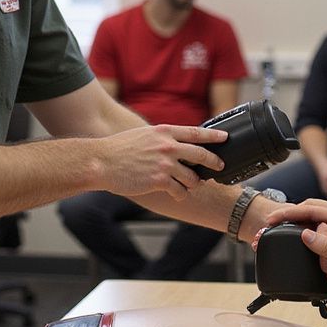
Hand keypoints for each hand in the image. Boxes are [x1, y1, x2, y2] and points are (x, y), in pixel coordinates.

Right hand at [96, 124, 226, 200]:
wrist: (101, 162)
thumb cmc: (119, 148)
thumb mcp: (144, 134)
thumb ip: (162, 137)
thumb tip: (176, 143)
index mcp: (164, 132)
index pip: (196, 132)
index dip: (214, 136)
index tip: (225, 138)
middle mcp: (168, 146)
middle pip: (201, 155)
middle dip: (214, 162)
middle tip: (219, 166)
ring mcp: (165, 164)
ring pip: (192, 177)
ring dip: (194, 183)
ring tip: (190, 185)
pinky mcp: (159, 181)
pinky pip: (179, 190)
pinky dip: (180, 194)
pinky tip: (177, 194)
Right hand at [262, 198, 326, 291]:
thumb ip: (324, 246)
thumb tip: (304, 233)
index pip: (310, 209)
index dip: (289, 212)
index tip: (273, 218)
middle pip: (308, 214)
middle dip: (294, 224)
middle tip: (274, 226)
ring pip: (313, 233)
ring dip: (319, 256)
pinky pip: (320, 244)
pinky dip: (322, 259)